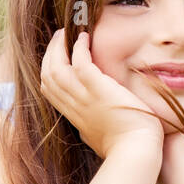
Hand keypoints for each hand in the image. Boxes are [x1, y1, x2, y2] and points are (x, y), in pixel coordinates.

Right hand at [39, 28, 163, 159]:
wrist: (136, 150)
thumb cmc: (125, 145)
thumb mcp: (98, 135)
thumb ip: (91, 124)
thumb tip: (89, 124)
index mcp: (74, 115)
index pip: (49, 90)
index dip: (48, 70)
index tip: (56, 56)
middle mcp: (74, 106)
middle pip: (47, 76)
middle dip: (50, 54)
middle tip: (58, 38)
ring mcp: (84, 98)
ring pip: (56, 68)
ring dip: (59, 47)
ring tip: (66, 33)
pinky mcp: (98, 90)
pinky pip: (80, 63)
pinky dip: (78, 48)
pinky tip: (84, 38)